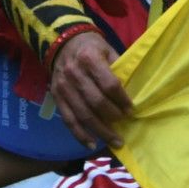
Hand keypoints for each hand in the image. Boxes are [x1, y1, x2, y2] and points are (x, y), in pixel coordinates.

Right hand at [51, 31, 131, 149]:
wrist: (63, 42)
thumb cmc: (91, 47)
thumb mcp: (108, 50)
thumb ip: (118, 69)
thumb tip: (132, 93)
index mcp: (89, 58)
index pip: (109, 84)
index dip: (122, 100)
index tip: (131, 110)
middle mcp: (74, 73)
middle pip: (96, 102)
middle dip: (113, 117)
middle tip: (125, 125)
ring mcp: (63, 87)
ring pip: (83, 114)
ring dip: (100, 131)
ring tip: (115, 142)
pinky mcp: (56, 97)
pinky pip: (68, 120)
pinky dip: (80, 135)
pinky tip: (92, 144)